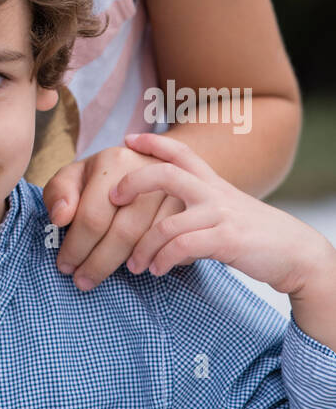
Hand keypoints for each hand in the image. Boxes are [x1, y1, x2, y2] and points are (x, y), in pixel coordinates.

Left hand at [43, 143, 184, 289]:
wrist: (156, 165)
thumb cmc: (106, 179)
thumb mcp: (78, 176)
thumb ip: (59, 192)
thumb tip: (60, 217)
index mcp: (114, 160)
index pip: (92, 215)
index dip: (76, 246)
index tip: (64, 266)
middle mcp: (148, 170)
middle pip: (122, 231)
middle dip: (98, 263)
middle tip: (82, 282)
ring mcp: (178, 188)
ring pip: (149, 239)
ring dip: (128, 263)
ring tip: (109, 276)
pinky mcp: (201, 205)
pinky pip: (177, 242)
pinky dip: (159, 259)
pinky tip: (144, 268)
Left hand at [114, 132, 330, 294]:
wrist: (295, 252)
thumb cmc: (253, 234)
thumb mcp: (224, 210)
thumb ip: (195, 207)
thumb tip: (157, 218)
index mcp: (212, 182)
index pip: (179, 151)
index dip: (152, 141)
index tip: (127, 139)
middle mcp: (213, 191)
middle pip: (165, 174)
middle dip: (133, 183)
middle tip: (112, 200)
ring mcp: (220, 214)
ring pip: (166, 224)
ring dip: (143, 247)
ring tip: (134, 264)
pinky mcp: (226, 240)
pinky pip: (182, 248)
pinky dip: (163, 260)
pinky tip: (156, 270)